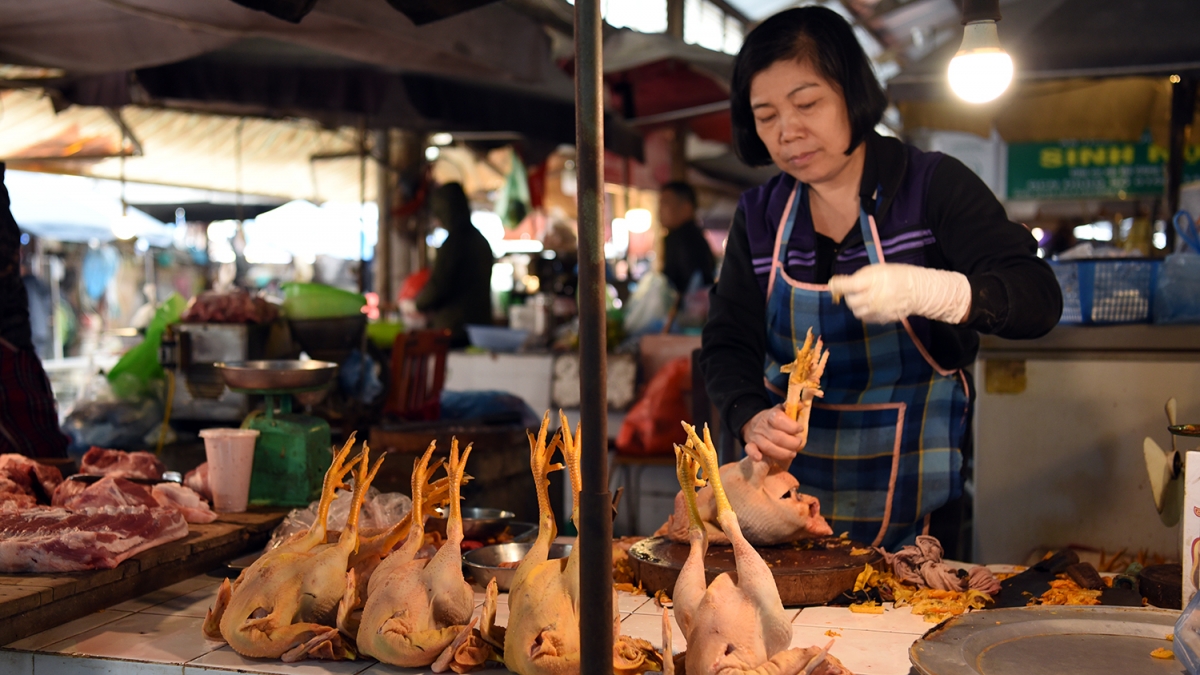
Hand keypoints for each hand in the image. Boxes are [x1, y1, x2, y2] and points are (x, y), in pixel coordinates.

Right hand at [741, 406, 805, 462]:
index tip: (800, 429)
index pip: (779, 420)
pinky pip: (750, 450)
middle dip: (792, 443)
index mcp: (770, 415)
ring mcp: (755, 436)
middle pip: (777, 437)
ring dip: (783, 453)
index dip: (792, 426)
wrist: (752, 423)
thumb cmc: (772, 419)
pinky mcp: (750, 445)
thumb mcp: (781, 410)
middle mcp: (762, 426)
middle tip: (798, 443)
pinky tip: (760, 458)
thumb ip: (792, 408)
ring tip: (793, 453)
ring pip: (768, 447)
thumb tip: (802, 404)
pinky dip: (754, 454)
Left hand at [827, 263, 970, 324]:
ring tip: (864, 297)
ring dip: (856, 305)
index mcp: (872, 282)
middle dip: (849, 295)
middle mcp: (874, 298)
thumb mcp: (878, 270)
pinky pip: (866, 318)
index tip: (832, 283)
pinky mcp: (882, 319)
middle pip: (850, 301)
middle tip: (854, 290)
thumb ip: (860, 277)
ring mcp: (878, 311)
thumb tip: (842, 284)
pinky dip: (865, 312)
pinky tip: (871, 305)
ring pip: (856, 312)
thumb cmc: (896, 276)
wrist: (918, 290)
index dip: (837, 285)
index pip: (848, 286)